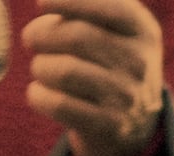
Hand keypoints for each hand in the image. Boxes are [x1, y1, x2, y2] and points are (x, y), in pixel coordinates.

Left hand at [20, 0, 164, 155]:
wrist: (135, 125)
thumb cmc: (113, 66)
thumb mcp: (119, 33)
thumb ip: (92, 9)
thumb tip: (47, 2)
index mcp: (143, 31)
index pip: (108, 7)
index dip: (70, 1)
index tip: (41, 3)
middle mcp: (138, 61)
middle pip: (77, 37)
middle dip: (43, 35)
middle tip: (31, 39)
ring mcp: (124, 95)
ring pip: (64, 71)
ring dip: (40, 66)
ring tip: (40, 67)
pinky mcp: (106, 124)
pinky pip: (58, 104)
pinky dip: (38, 95)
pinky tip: (38, 91)